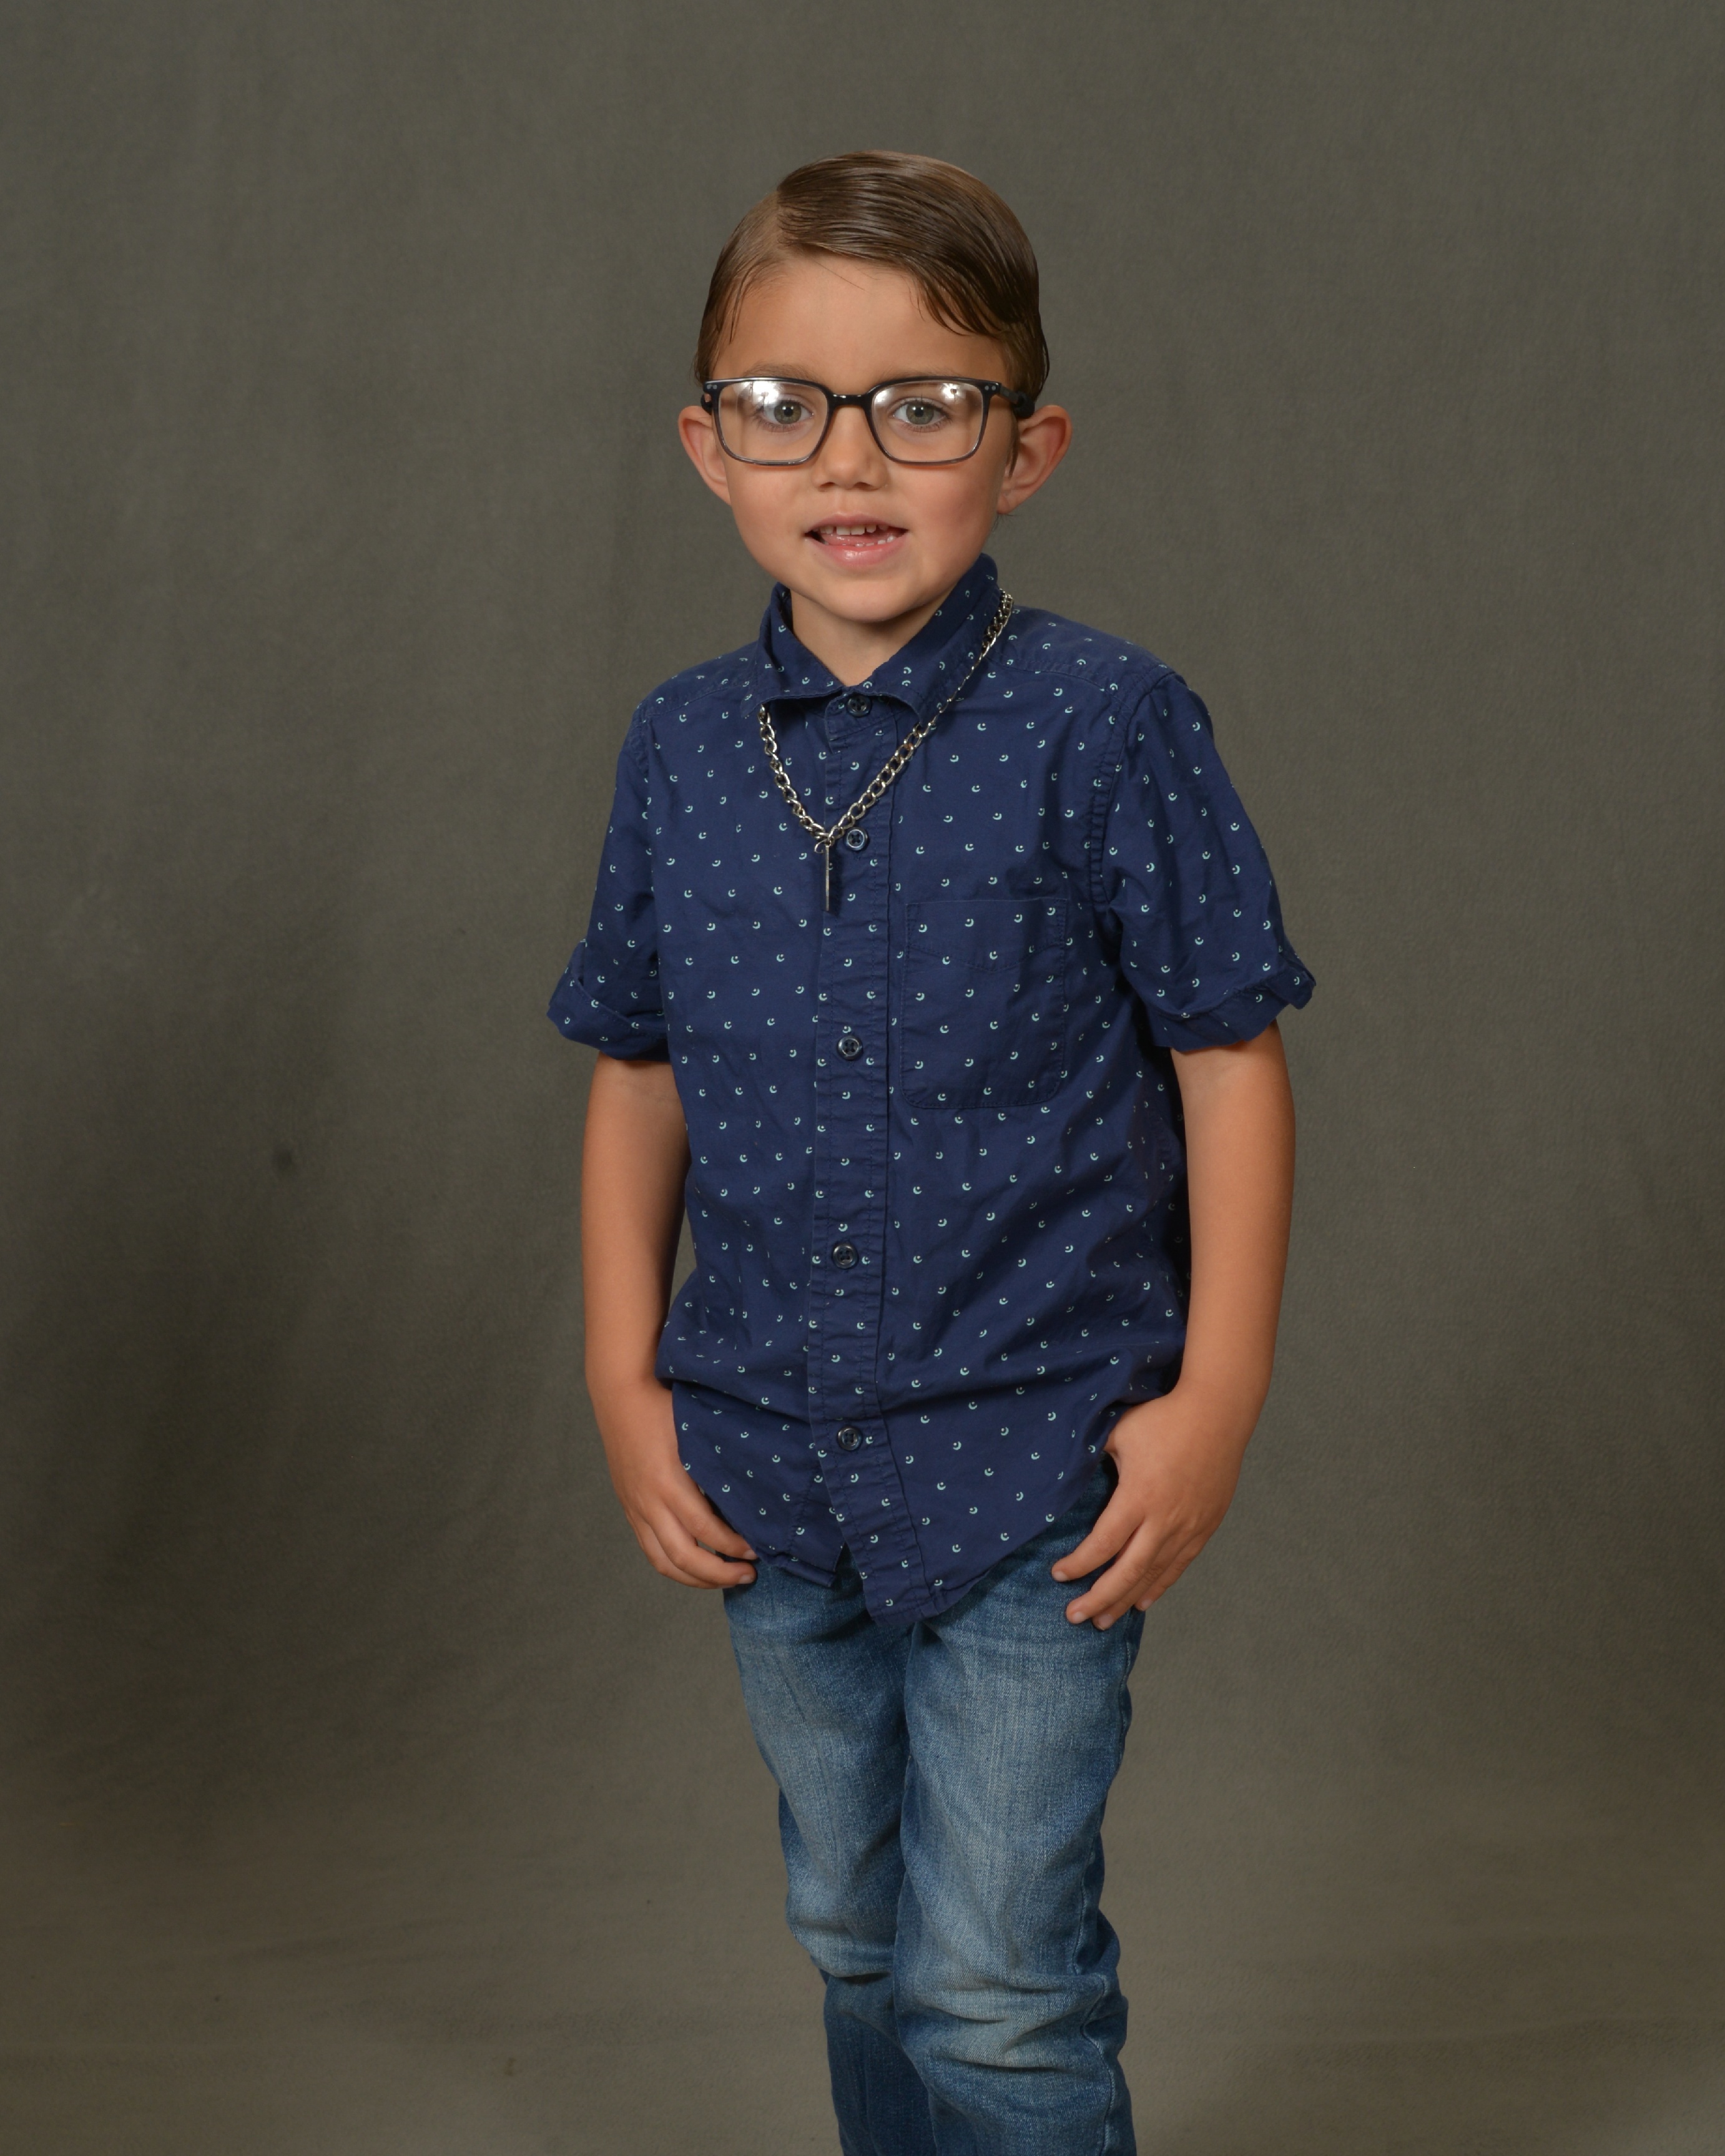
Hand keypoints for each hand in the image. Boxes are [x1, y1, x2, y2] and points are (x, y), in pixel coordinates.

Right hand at [596, 1377, 757, 1589]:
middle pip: (684, 1558)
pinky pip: (650, 1551)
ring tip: (724, 1579)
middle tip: (748, 1574)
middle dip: (719, 1574)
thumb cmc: (665, 1406)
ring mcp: (636, 1508)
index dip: (733, 1546)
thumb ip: (719, 1465)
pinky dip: (675, 1566)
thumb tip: (756, 1494)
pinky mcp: (630, 1509)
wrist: (621, 1395)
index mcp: (668, 1482)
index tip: (757, 1549)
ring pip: (664, 1562)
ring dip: (696, 1579)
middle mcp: (649, 1501)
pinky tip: (696, 1566)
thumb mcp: (698, 1432)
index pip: (706, 1530)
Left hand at [1050, 1390, 1250, 1627]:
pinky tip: (1141, 1602)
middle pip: (1127, 1572)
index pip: (1104, 1544)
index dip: (1079, 1564)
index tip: (1058, 1575)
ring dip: (1126, 1601)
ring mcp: (1189, 1526)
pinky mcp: (1205, 1526)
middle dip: (1098, 1598)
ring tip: (1102, 1621)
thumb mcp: (1118, 1432)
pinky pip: (1178, 1566)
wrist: (1218, 1412)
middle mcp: (1165, 1519)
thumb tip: (1064, 1476)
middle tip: (1074, 1617)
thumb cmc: (1163, 1417)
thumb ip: (1092, 1457)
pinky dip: (1157, 1587)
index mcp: (1139, 1496)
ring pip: (1153, 1575)